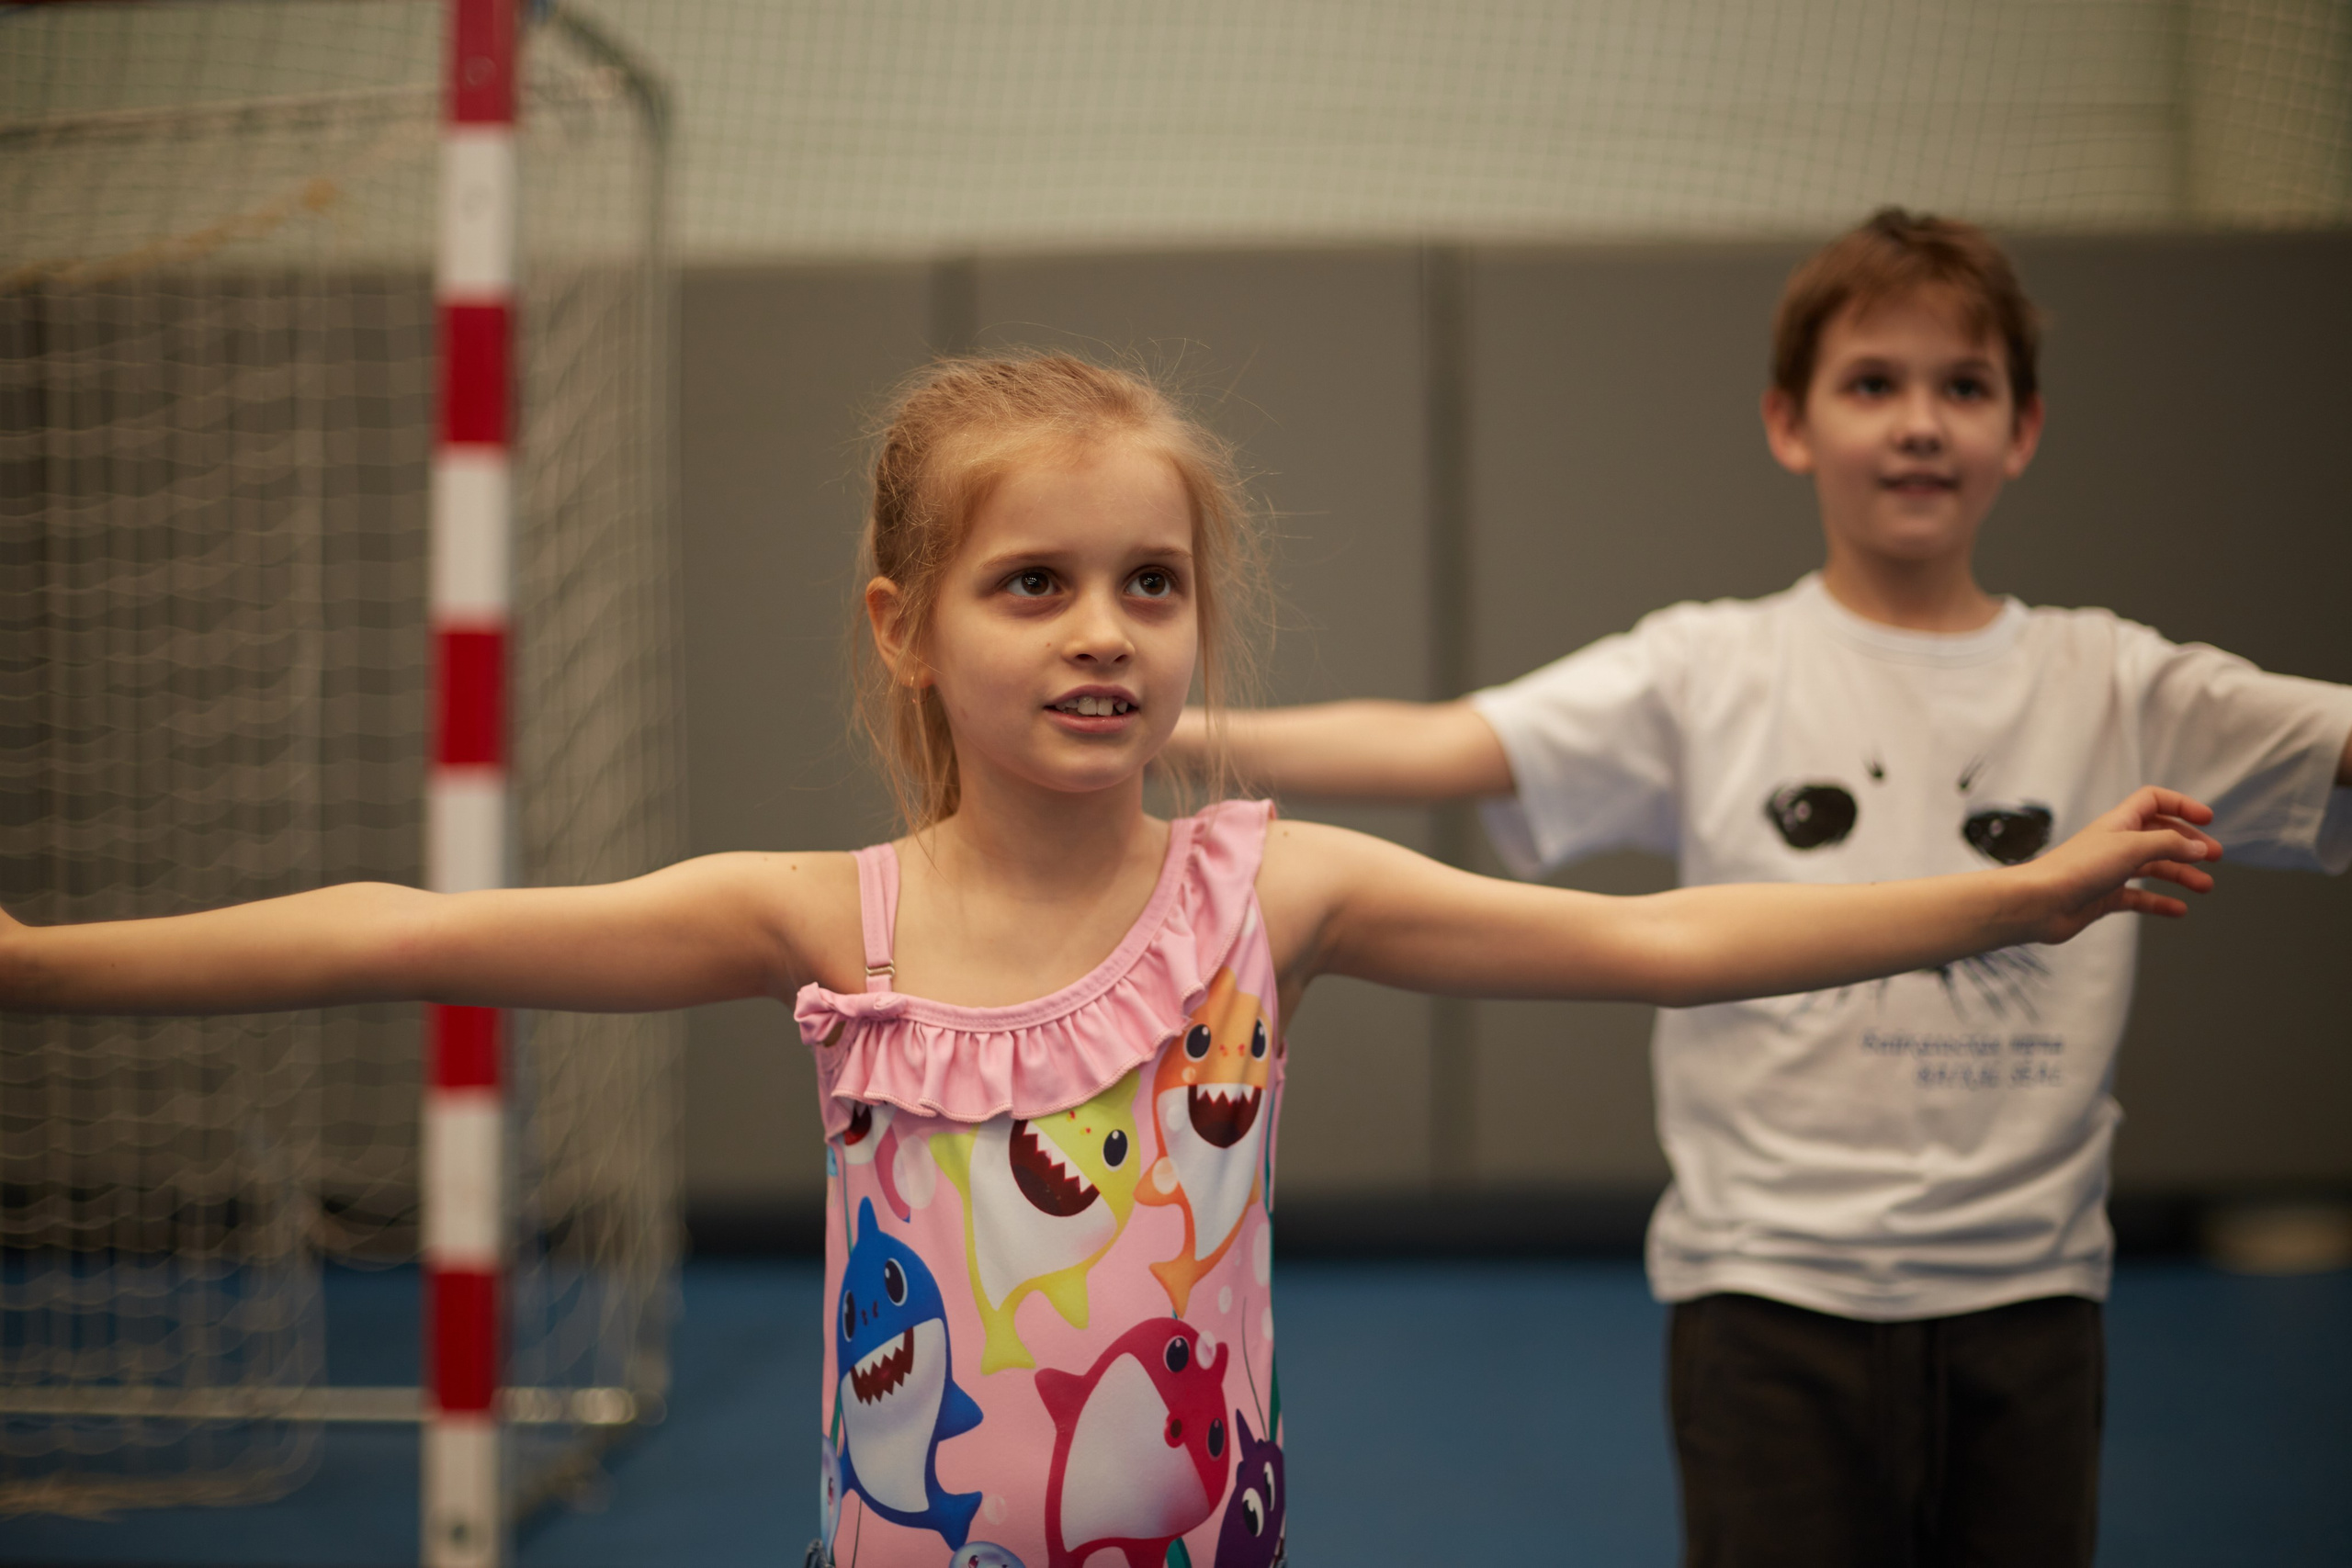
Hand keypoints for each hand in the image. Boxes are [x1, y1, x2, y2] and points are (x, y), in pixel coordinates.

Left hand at [2021, 787, 2220, 944]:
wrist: (2038, 903)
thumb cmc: (2077, 869)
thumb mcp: (2132, 847)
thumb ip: (2169, 844)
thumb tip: (2199, 847)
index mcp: (2119, 823)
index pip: (2154, 801)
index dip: (2181, 805)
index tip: (2207, 819)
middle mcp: (2115, 843)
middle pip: (2159, 836)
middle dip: (2189, 844)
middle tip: (2215, 857)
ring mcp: (2109, 871)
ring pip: (2153, 868)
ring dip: (2181, 875)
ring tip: (2205, 886)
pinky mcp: (2103, 897)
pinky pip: (2138, 897)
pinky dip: (2159, 902)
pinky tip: (2179, 910)